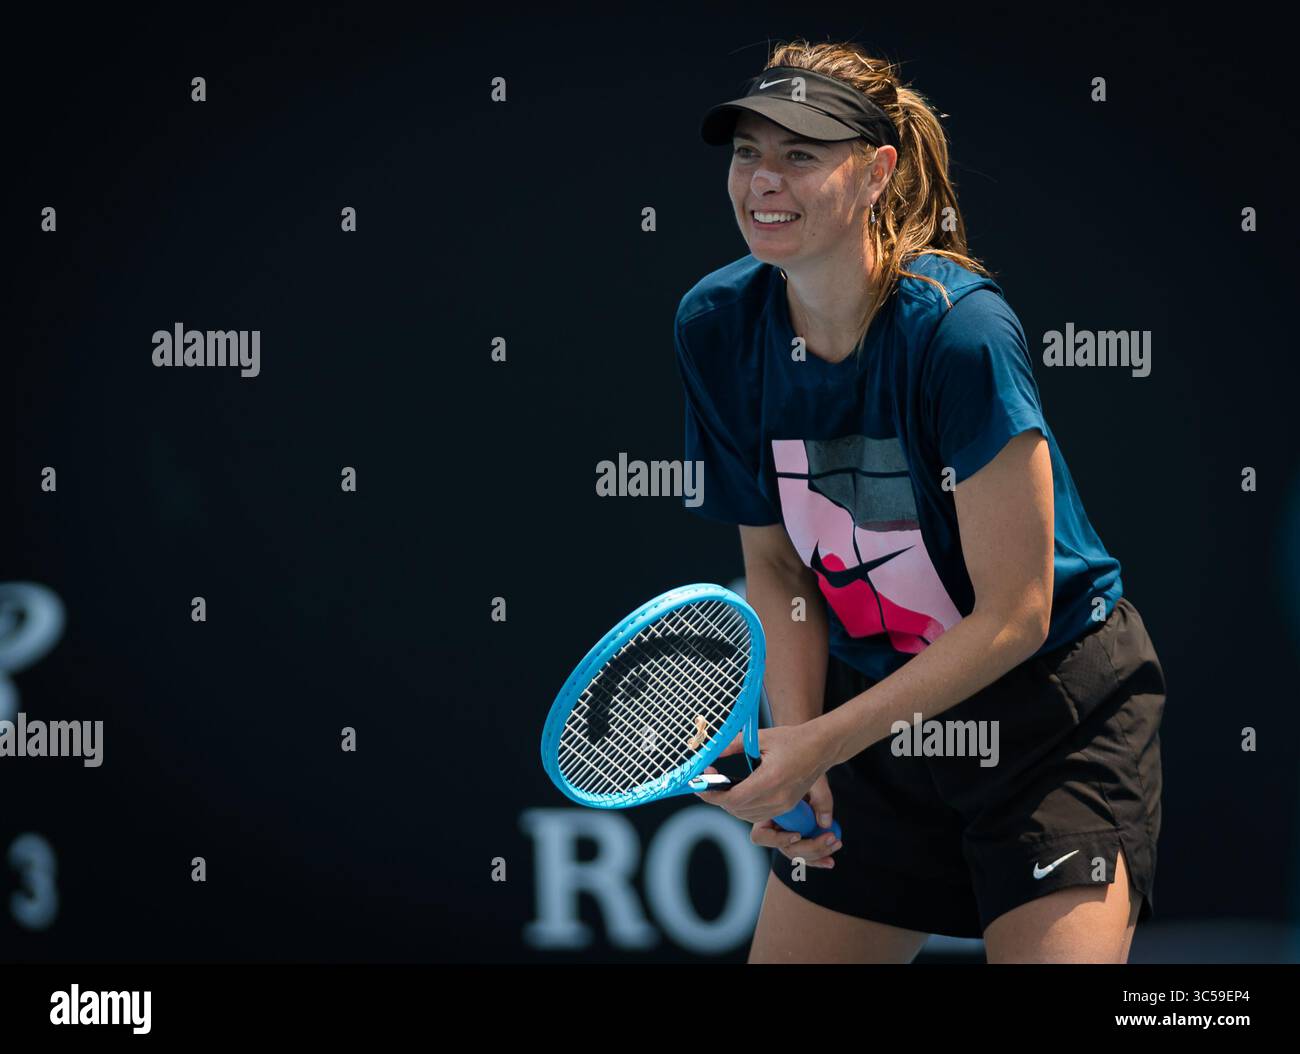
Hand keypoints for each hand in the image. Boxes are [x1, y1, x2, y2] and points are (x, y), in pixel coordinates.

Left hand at [694, 721, 839, 852]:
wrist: (821, 746)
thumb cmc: (792, 739)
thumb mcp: (760, 737)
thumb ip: (732, 745)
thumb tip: (710, 752)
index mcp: (771, 779)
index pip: (734, 798)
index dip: (713, 795)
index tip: (700, 787)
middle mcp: (778, 797)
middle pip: (737, 810)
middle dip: (718, 799)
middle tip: (707, 783)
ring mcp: (784, 805)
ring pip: (747, 816)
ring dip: (731, 805)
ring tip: (722, 787)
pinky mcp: (788, 807)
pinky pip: (759, 815)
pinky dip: (745, 808)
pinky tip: (739, 792)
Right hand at [750, 774, 840, 867]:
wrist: (811, 765)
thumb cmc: (806, 768)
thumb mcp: (813, 778)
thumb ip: (820, 796)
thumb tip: (825, 823)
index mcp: (767, 810)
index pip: (761, 835)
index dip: (778, 839)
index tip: (798, 834)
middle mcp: (773, 826)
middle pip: (784, 849)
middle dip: (809, 847)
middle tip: (829, 837)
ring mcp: (785, 834)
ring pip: (797, 854)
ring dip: (818, 853)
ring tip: (836, 843)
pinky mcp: (797, 839)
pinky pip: (804, 856)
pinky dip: (818, 859)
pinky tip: (830, 861)